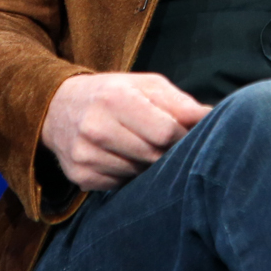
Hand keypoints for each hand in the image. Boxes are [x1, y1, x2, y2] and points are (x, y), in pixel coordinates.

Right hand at [41, 73, 210, 189]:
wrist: (59, 108)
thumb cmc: (114, 92)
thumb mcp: (147, 85)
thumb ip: (179, 103)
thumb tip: (211, 117)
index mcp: (116, 99)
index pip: (163, 131)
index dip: (182, 136)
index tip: (190, 135)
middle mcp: (96, 129)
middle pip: (152, 155)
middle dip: (169, 153)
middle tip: (176, 147)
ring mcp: (85, 156)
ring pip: (137, 173)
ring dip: (151, 166)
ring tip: (150, 150)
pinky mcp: (80, 177)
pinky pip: (120, 185)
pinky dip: (131, 176)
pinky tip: (129, 160)